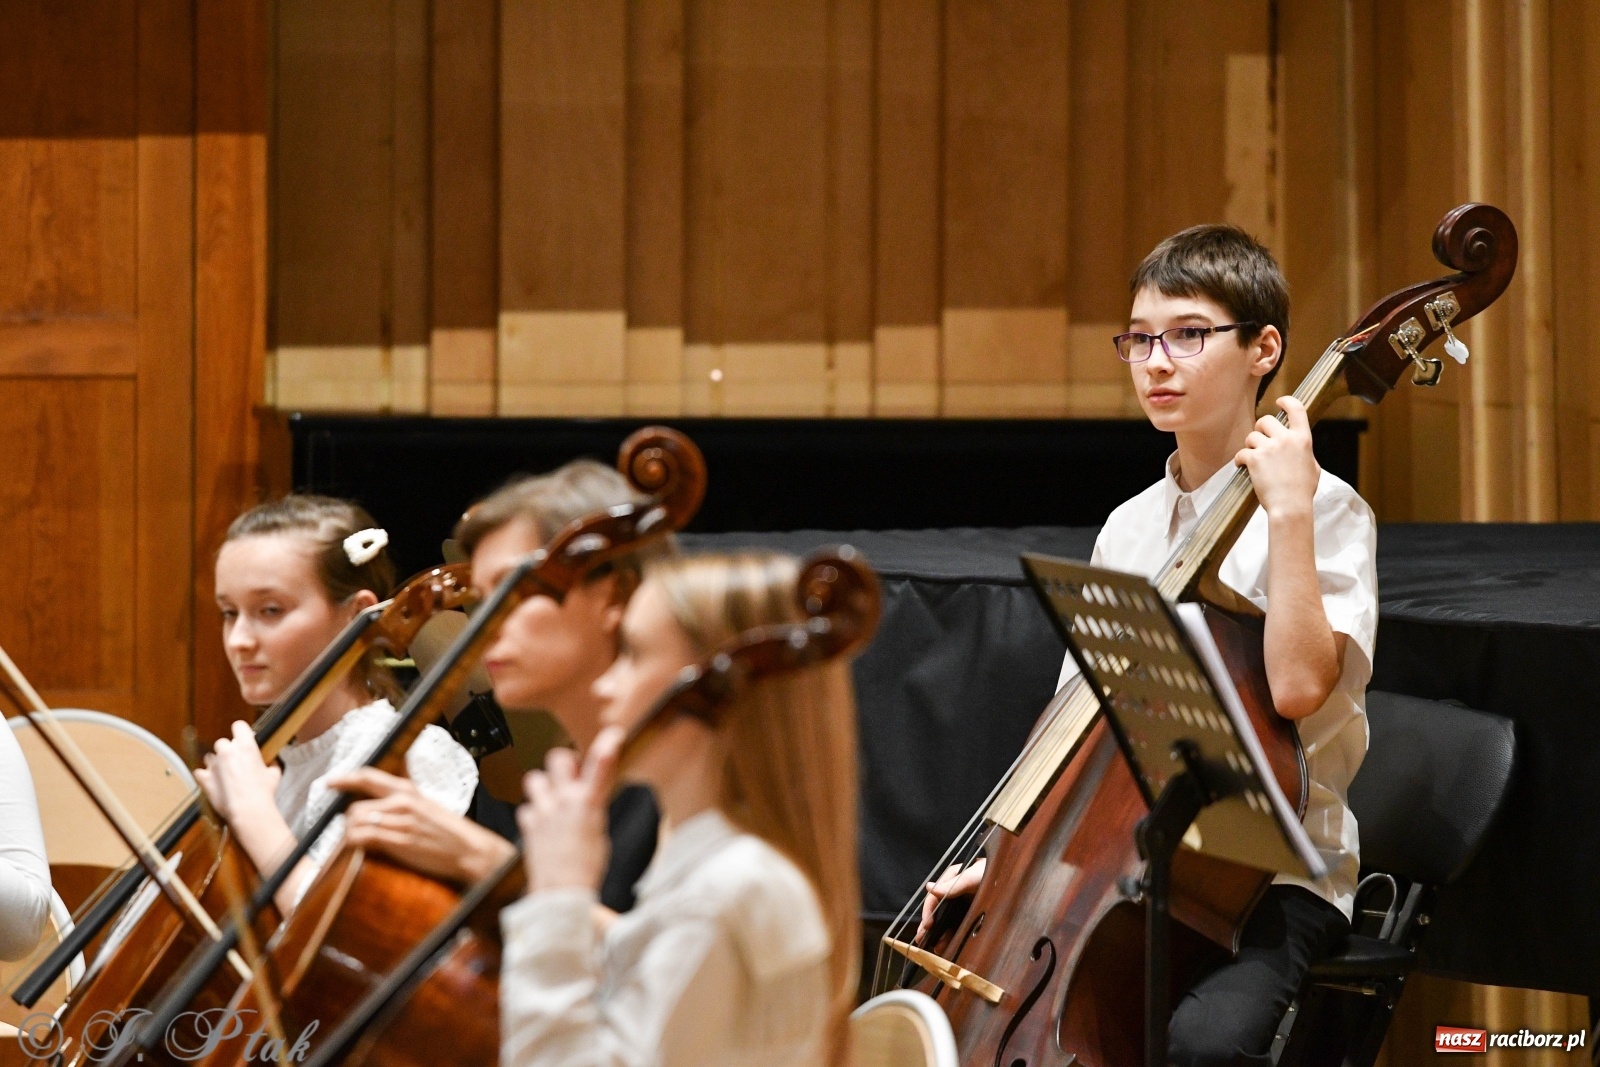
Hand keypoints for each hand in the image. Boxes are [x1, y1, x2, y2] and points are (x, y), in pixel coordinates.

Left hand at [193, 721, 280, 822]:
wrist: (249, 809)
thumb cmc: (263, 791)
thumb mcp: (274, 774)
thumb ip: (271, 764)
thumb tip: (271, 763)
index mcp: (246, 746)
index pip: (239, 725)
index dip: (241, 731)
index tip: (243, 737)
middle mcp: (228, 751)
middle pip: (223, 742)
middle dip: (228, 750)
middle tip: (235, 761)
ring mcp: (214, 764)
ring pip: (210, 756)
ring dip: (215, 762)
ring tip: (224, 773)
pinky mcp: (205, 778)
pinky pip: (199, 771)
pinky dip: (204, 775)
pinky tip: (211, 780)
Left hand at [332, 767, 515, 883]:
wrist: (470, 850)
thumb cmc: (449, 831)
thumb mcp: (428, 805)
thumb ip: (407, 797)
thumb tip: (391, 786)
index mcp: (409, 790)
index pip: (369, 777)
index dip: (345, 778)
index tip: (329, 782)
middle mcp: (402, 802)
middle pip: (355, 805)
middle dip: (348, 820)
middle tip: (351, 831)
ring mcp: (400, 822)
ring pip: (355, 822)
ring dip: (351, 834)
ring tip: (360, 843)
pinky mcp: (399, 841)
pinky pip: (362, 838)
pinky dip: (354, 845)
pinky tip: (361, 849)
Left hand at [518, 729, 621, 894]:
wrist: (561, 893)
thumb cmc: (587, 868)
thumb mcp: (599, 832)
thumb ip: (590, 807)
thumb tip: (584, 794)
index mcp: (588, 804)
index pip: (600, 766)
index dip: (607, 746)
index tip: (613, 734)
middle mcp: (564, 801)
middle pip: (558, 758)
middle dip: (563, 762)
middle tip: (568, 773)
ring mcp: (543, 811)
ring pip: (534, 778)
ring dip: (543, 785)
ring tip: (550, 799)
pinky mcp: (528, 824)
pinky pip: (526, 807)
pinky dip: (533, 813)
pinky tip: (541, 825)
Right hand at [915, 858, 986, 942]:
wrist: (1013, 878)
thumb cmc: (991, 871)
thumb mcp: (971, 876)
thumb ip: (952, 884)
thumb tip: (929, 888)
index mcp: (951, 880)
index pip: (934, 897)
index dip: (928, 912)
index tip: (926, 926)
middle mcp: (954, 893)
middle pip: (939, 911)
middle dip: (931, 927)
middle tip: (923, 942)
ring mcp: (963, 904)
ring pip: (947, 921)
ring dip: (941, 934)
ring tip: (937, 948)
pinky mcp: (972, 914)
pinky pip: (959, 925)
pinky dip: (953, 936)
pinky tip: (949, 946)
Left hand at [1235, 396, 1319, 519]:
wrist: (1290, 506)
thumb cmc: (1302, 491)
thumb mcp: (1312, 466)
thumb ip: (1303, 451)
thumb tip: (1298, 446)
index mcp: (1303, 439)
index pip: (1296, 409)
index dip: (1286, 401)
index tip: (1279, 401)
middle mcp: (1286, 439)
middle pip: (1265, 420)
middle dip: (1260, 429)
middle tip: (1259, 441)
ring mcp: (1269, 448)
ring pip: (1251, 437)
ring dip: (1250, 447)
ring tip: (1254, 460)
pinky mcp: (1254, 459)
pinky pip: (1241, 452)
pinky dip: (1240, 460)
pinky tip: (1243, 466)